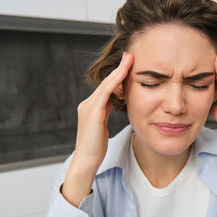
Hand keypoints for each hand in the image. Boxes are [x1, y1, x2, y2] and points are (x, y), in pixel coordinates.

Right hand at [62, 52, 133, 207]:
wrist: (86, 161)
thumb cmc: (95, 148)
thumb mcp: (102, 127)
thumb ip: (107, 113)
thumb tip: (116, 103)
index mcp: (91, 107)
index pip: (106, 88)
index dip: (117, 76)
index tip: (128, 65)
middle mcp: (88, 104)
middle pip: (106, 82)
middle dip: (119, 68)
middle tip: (130, 55)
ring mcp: (89, 107)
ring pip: (106, 84)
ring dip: (119, 71)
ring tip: (129, 59)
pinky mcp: (93, 112)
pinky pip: (106, 92)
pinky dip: (115, 81)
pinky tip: (124, 72)